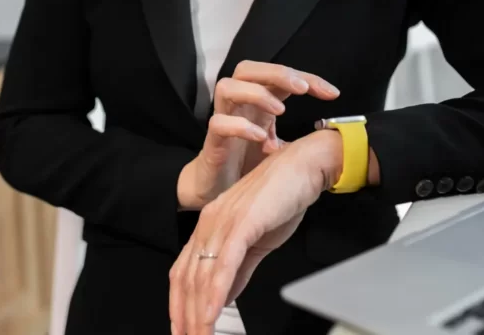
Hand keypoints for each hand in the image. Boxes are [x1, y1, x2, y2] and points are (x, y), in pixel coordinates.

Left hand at [169, 130, 345, 334]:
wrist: (304, 165)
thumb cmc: (283, 195)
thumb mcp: (256, 240)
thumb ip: (238, 269)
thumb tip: (224, 296)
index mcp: (210, 225)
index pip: (184, 272)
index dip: (179, 305)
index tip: (182, 330)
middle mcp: (210, 223)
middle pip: (186, 279)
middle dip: (184, 317)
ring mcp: (223, 222)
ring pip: (202, 277)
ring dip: (198, 314)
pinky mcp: (242, 224)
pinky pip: (224, 265)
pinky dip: (215, 294)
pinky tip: (212, 315)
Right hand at [177, 61, 338, 210]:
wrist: (216, 194)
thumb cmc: (248, 167)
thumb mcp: (281, 151)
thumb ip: (301, 141)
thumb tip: (335, 143)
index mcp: (257, 104)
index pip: (279, 77)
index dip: (307, 78)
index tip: (332, 93)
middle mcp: (239, 107)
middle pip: (248, 69)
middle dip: (277, 73)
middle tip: (302, 89)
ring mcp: (223, 121)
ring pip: (227, 87)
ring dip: (256, 93)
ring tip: (279, 110)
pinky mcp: (211, 144)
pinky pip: (218, 124)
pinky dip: (240, 126)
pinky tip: (261, 138)